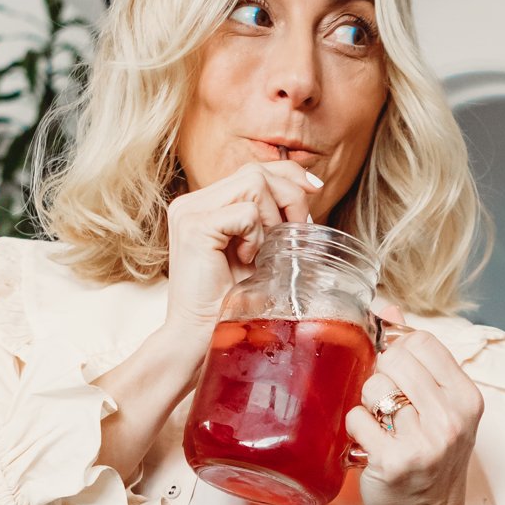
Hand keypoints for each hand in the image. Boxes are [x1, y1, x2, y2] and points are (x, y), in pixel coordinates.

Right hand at [162, 156, 322, 341]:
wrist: (197, 336)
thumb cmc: (227, 303)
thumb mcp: (258, 254)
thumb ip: (271, 222)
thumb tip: (309, 195)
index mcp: (205, 204)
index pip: (254, 168)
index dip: (289, 173)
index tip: (315, 189)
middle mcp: (193, 202)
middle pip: (257, 170)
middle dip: (290, 198)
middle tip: (298, 232)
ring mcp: (189, 211)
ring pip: (253, 183)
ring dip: (272, 219)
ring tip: (264, 252)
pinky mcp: (194, 227)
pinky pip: (245, 214)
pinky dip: (256, 237)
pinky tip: (247, 261)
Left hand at [348, 308, 484, 504]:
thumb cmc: (430, 462)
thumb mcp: (439, 408)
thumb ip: (418, 358)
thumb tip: (388, 308)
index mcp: (467, 399)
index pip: (423, 342)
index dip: (399, 351)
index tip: (397, 373)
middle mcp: (452, 418)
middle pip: (395, 359)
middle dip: (382, 377)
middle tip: (389, 408)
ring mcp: (424, 441)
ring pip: (374, 387)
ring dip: (368, 405)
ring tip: (383, 429)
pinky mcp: (393, 461)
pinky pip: (357, 418)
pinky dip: (356, 431)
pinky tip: (371, 447)